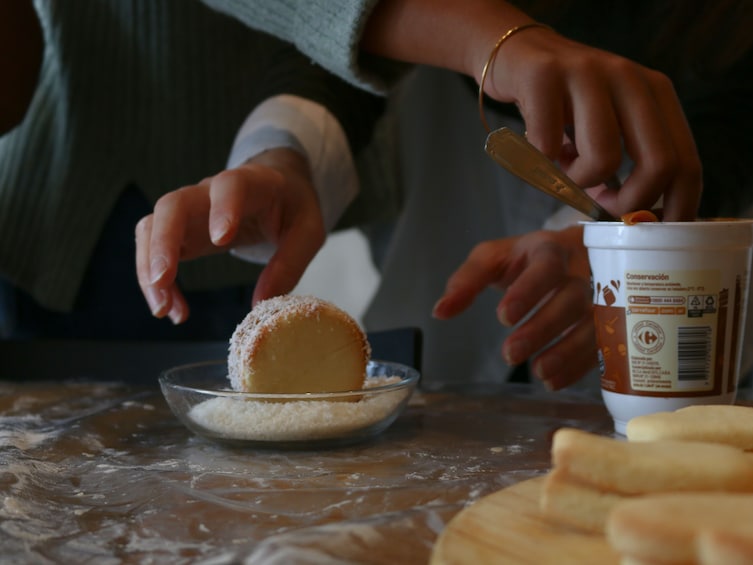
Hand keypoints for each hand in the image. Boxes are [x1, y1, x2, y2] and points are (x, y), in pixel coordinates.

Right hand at [135, 148, 324, 322]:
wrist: (278, 189)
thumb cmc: (293, 208)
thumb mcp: (308, 232)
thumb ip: (289, 264)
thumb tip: (260, 305)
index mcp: (252, 184)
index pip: (230, 185)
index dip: (223, 207)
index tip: (220, 239)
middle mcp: (210, 192)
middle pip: (173, 204)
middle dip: (163, 241)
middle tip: (163, 279)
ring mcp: (190, 210)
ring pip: (152, 227)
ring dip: (149, 268)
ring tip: (163, 309)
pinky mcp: (180, 231)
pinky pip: (155, 250)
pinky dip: (156, 281)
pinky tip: (173, 309)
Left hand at [432, 226, 594, 389]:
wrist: (571, 254)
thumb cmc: (526, 258)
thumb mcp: (492, 259)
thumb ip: (467, 281)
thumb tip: (440, 311)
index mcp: (550, 248)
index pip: (546, 266)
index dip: (529, 291)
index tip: (504, 317)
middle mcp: (582, 269)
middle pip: (573, 297)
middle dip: (543, 328)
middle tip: (510, 353)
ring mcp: (603, 295)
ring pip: (595, 323)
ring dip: (567, 351)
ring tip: (538, 372)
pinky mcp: (610, 320)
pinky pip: (604, 343)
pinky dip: (581, 366)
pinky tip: (554, 381)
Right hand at [480, 25, 701, 220]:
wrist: (517, 55)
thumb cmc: (565, 102)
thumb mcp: (611, 122)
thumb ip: (630, 158)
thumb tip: (637, 216)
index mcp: (655, 92)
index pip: (686, 160)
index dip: (676, 206)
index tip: (654, 231)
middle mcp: (629, 78)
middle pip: (659, 162)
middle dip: (631, 203)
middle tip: (606, 210)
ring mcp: (587, 74)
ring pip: (603, 158)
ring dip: (578, 183)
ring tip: (564, 172)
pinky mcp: (543, 77)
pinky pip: (548, 145)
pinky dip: (539, 162)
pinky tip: (536, 150)